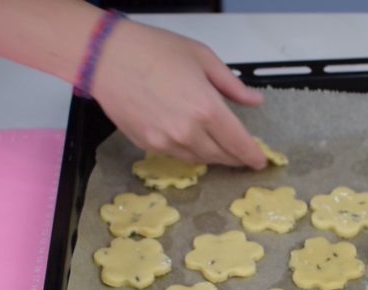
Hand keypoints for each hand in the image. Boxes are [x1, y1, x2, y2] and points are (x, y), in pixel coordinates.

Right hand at [92, 19, 266, 168]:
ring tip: (219, 147)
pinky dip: (189, 152)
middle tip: (242, 155)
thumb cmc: (154, 50)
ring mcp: (166, 142)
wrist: (107, 58)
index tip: (260, 161)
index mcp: (207, 109)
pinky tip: (192, 141)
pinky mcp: (148, 145)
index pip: (239, 143)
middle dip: (235, 157)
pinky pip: (176, 156)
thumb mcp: (202, 58)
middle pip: (221, 156)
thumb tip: (254, 101)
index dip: (252, 155)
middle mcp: (189, 131)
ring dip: (212, 156)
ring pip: (199, 159)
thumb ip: (231, 85)